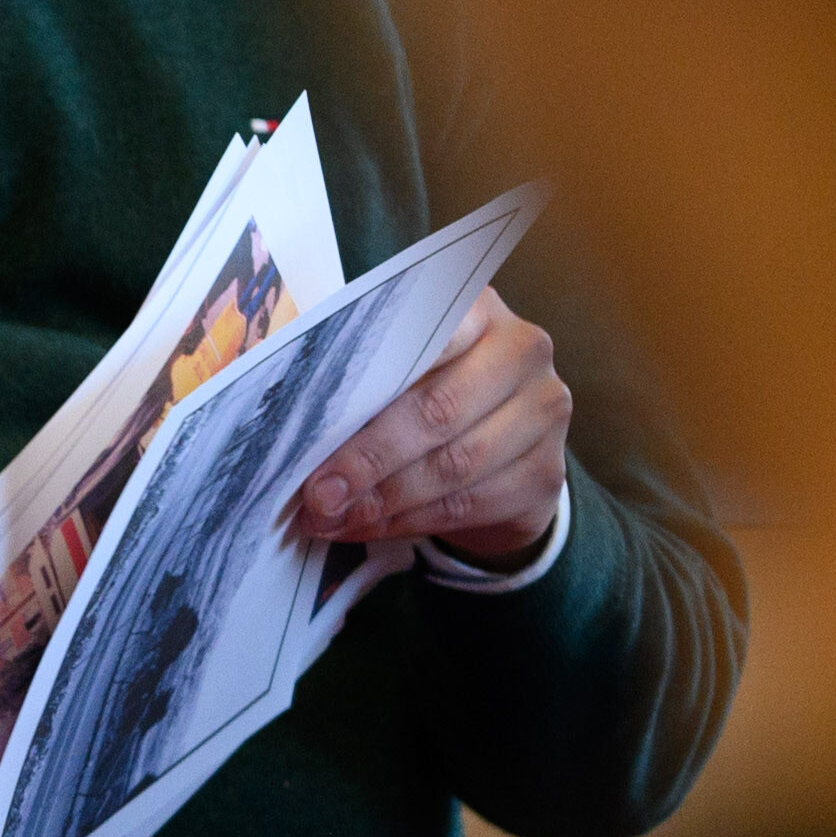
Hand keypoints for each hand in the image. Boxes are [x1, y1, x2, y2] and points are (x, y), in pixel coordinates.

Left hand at [294, 290, 571, 563]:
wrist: (500, 447)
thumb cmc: (427, 391)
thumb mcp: (397, 366)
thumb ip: (358, 373)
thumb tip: (289, 414)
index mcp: (477, 309)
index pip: (423, 338)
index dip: (363, 390)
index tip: (311, 433)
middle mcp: (522, 352)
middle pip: (438, 410)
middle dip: (367, 459)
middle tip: (317, 493)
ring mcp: (543, 412)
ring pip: (454, 465)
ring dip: (383, 500)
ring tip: (331, 516)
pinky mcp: (546, 471)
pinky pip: (469, 505)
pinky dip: (409, 521)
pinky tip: (367, 527)